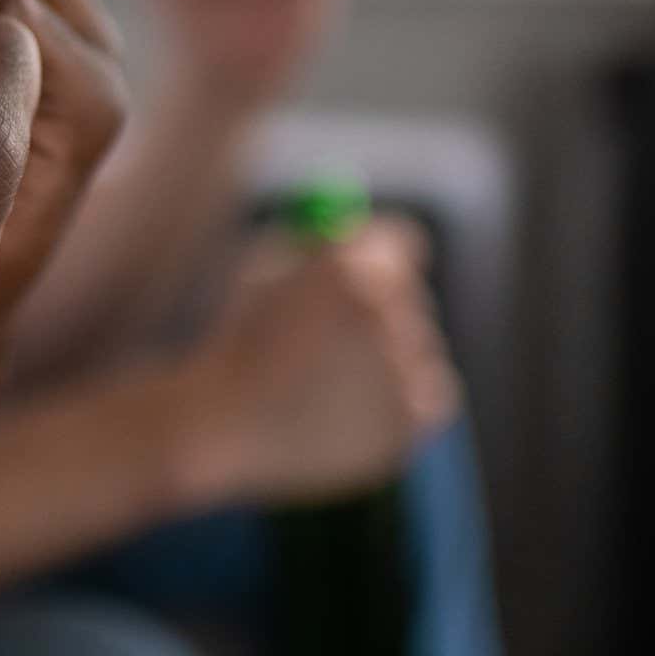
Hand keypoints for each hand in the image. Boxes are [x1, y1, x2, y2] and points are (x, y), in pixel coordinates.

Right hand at [175, 218, 461, 504]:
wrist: (224, 421)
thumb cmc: (238, 338)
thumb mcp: (266, 267)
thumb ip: (318, 245)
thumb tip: (360, 235)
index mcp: (351, 270)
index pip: (404, 241)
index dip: (380, 251)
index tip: (368, 265)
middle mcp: (387, 315)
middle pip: (411, 293)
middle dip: (379, 305)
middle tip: (335, 328)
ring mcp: (403, 372)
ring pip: (421, 347)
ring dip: (389, 353)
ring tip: (327, 376)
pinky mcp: (410, 420)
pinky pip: (429, 395)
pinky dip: (400, 397)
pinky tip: (348, 403)